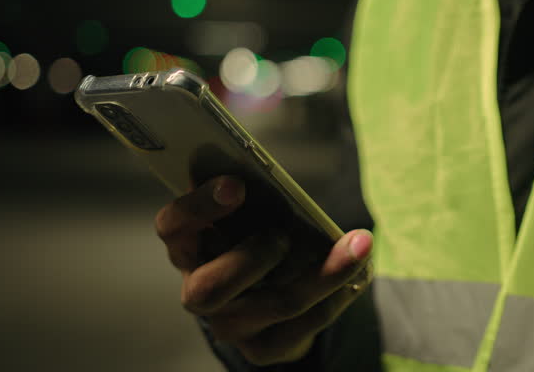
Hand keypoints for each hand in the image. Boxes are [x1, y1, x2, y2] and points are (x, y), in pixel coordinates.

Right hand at [154, 175, 373, 365]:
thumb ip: (254, 200)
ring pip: (276, 305)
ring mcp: (230, 325)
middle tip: (283, 235)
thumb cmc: (256, 236)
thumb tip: (281, 183)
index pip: (173, 227)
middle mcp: (199, 291)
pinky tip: (360, 273)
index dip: (199, 207)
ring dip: (324, 274)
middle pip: (210, 288)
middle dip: (253, 258)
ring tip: (358, 246)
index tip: (236, 184)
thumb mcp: (248, 216)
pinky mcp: (262, 349)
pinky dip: (338, 295)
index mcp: (189, 247)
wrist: (268, 294)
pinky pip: (305, 325)